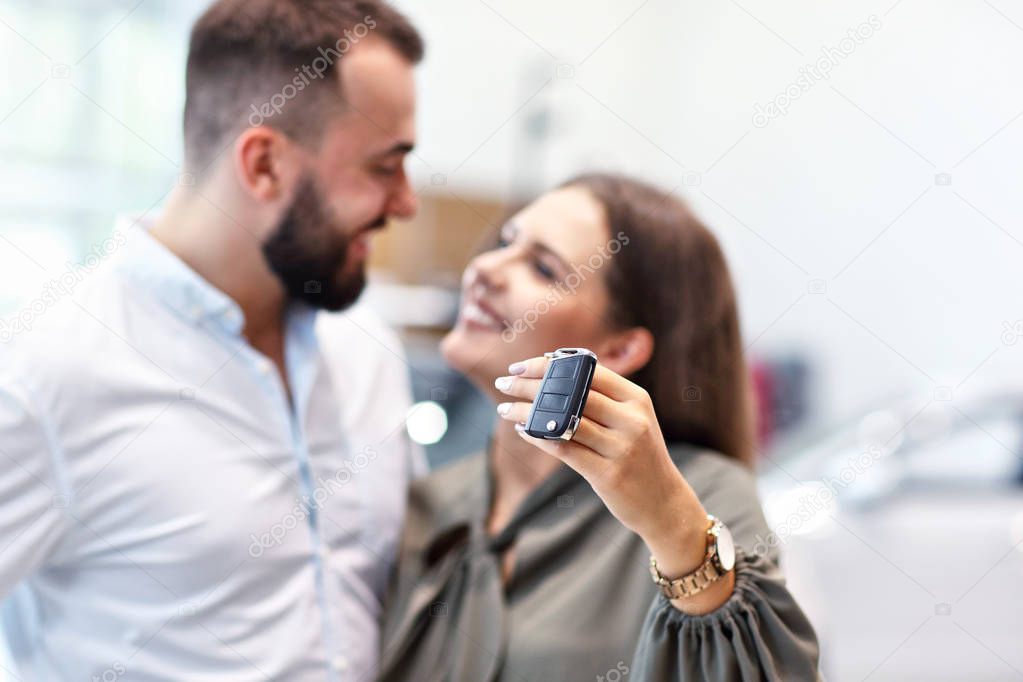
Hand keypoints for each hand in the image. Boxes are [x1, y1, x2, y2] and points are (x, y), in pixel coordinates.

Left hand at [494, 356, 710, 579]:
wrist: (664, 504)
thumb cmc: (638, 456)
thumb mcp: (631, 420)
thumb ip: (601, 398)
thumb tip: (553, 372)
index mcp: (636, 399)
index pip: (587, 370)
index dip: (550, 365)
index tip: (521, 365)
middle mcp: (631, 420)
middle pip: (572, 392)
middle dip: (531, 385)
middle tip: (504, 382)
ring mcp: (621, 448)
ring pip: (563, 421)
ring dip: (527, 412)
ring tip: (505, 408)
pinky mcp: (608, 474)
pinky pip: (564, 449)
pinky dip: (539, 437)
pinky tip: (523, 431)